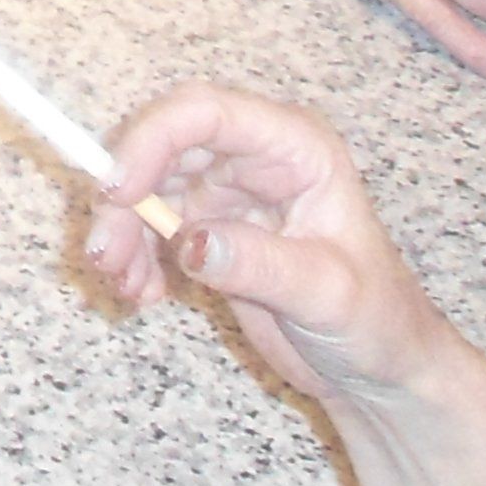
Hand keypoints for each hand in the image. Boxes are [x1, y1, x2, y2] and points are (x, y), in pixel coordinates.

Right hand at [85, 85, 485, 485]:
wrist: (381, 372)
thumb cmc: (378, 323)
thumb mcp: (329, 295)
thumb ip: (261, 265)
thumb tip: (190, 243)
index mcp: (295, 148)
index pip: (206, 113)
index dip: (151, 139)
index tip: (117, 192)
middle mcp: (256, 157)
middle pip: (163, 147)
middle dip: (124, 197)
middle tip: (104, 252)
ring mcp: (229, 191)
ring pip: (147, 186)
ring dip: (122, 232)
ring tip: (122, 286)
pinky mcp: (209, 228)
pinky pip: (149, 225)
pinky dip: (133, 256)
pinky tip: (143, 295)